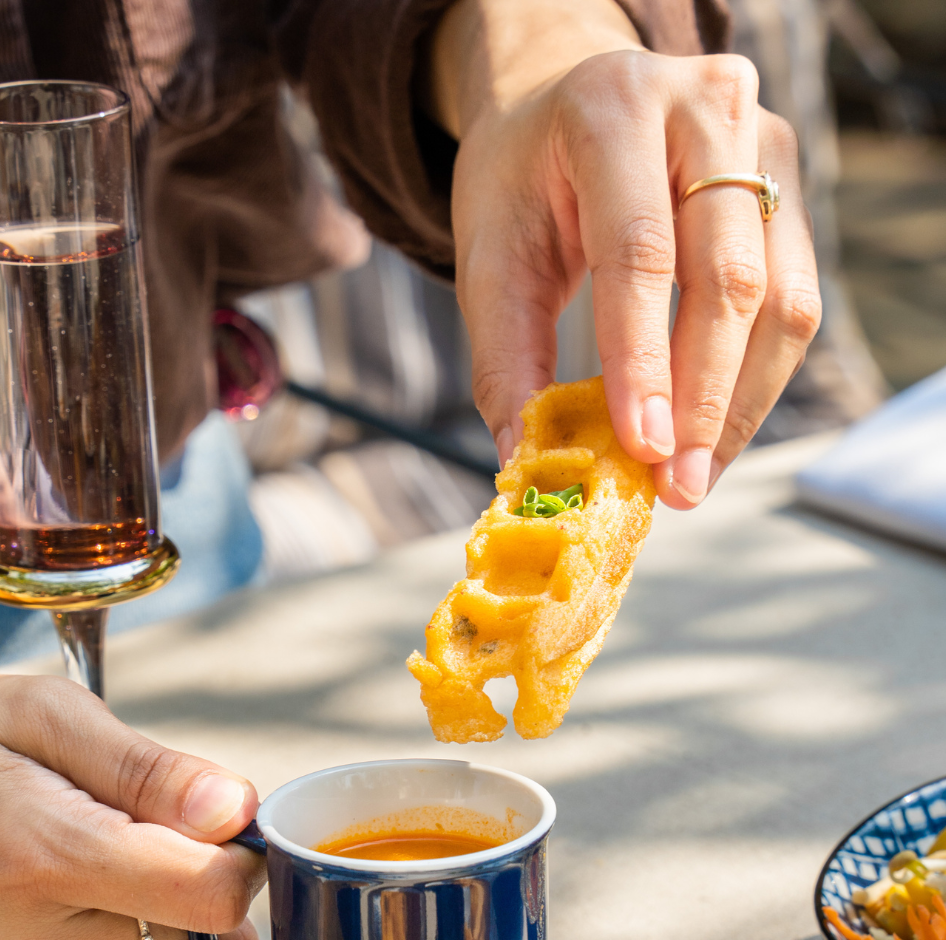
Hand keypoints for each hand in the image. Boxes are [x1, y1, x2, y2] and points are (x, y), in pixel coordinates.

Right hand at [0, 669, 264, 939]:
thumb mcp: (42, 715)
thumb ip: (148, 768)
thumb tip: (235, 812)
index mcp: (40, 860)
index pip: (211, 895)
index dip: (242, 853)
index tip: (220, 819)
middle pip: (209, 938)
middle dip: (210, 881)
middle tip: (155, 832)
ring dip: (188, 926)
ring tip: (124, 867)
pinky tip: (119, 907)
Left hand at [428, 0, 821, 506]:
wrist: (566, 107)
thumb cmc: (523, 182)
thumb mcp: (488, 257)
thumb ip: (505, 360)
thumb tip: (523, 464)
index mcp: (612, 108)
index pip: (640, 250)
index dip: (644, 359)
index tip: (642, 448)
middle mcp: (704, 107)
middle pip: (728, 276)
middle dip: (703, 399)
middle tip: (675, 488)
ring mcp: (763, 141)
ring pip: (781, 297)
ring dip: (739, 405)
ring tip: (693, 478)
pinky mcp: (790, 183)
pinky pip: (794, 300)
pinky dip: (754, 381)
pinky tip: (713, 437)